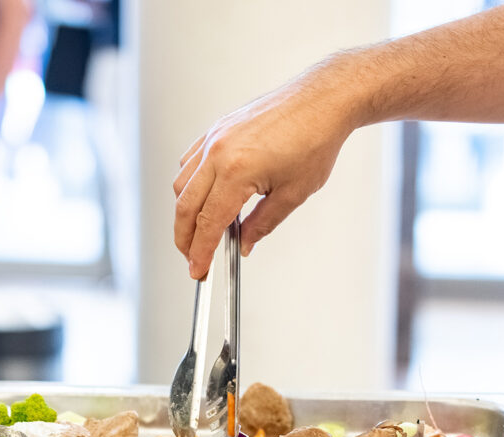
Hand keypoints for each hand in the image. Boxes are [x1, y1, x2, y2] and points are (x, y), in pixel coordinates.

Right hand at [173, 57, 359, 279]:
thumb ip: (262, 224)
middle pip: (185, 206)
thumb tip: (244, 242)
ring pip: (181, 184)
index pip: (208, 223)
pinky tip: (203, 197)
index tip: (198, 269)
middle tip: (192, 257)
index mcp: (237, 171)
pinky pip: (189, 162)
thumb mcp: (293, 193)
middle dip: (184, 238)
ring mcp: (214, 138)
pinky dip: (189, 184)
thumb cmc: (315, 139)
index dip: (201, 252)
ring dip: (184, 212)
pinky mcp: (217, 129)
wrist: (322, 100)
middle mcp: (219, 152)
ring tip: (199, 231)